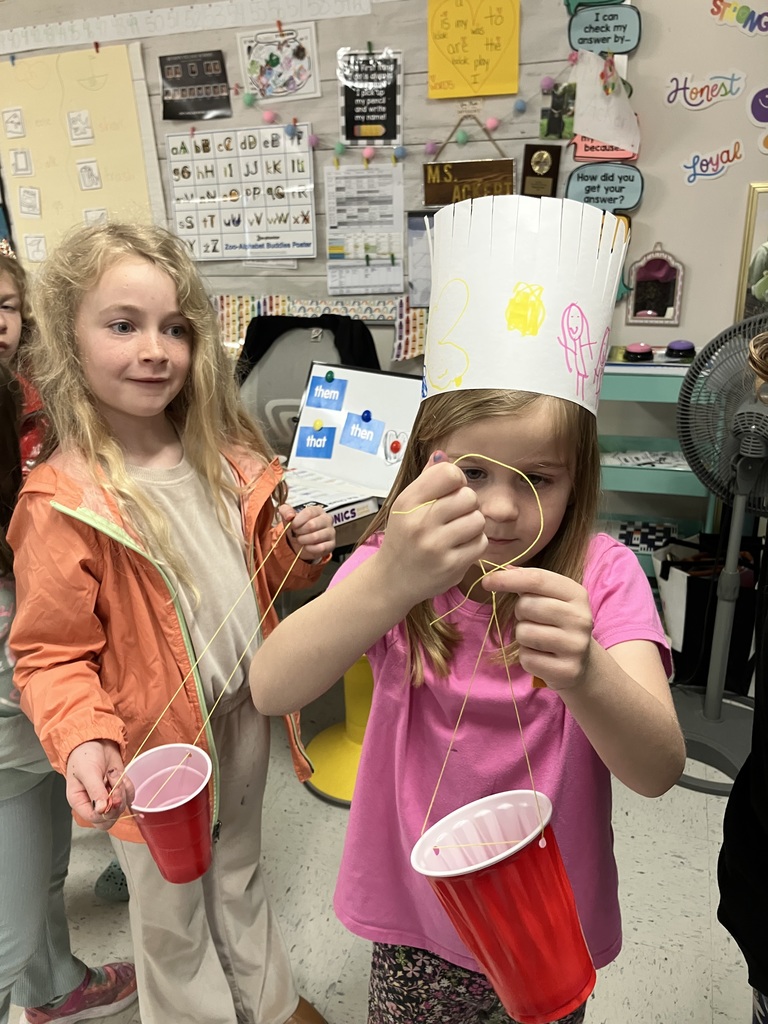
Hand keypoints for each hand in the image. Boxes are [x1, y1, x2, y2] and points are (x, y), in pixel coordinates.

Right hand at [66, 740, 133, 830]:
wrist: (96, 741)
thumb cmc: (84, 755)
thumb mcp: (87, 772)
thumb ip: (95, 791)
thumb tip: (101, 810)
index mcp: (80, 801)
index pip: (94, 818)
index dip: (106, 811)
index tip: (111, 798)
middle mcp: (93, 802)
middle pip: (109, 819)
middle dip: (116, 803)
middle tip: (115, 787)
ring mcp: (107, 797)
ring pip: (121, 807)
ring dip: (121, 790)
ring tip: (112, 774)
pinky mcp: (119, 790)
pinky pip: (130, 796)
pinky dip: (128, 786)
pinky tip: (119, 775)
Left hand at [279, 503, 335, 561]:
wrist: (302, 542)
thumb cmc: (298, 527)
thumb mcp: (289, 517)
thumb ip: (286, 511)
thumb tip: (289, 516)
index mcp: (317, 510)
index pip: (308, 513)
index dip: (297, 521)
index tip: (293, 526)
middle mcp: (327, 519)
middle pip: (312, 525)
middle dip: (300, 531)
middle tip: (296, 534)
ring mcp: (331, 532)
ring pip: (316, 537)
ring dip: (303, 540)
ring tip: (301, 540)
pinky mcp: (332, 544)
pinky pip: (321, 548)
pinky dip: (310, 549)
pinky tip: (307, 546)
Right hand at [379, 451, 486, 605]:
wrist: (391, 579)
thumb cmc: (402, 538)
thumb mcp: (406, 506)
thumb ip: (426, 480)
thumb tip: (442, 455)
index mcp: (408, 501)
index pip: (448, 473)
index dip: (457, 480)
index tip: (451, 492)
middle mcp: (420, 522)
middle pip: (468, 496)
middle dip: (467, 504)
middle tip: (455, 516)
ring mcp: (436, 546)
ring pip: (478, 520)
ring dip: (473, 525)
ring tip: (458, 532)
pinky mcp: (450, 566)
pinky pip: (480, 543)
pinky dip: (475, 544)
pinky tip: (459, 547)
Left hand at [482, 566, 594, 689]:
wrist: (582, 662)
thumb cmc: (557, 623)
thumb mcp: (550, 598)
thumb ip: (528, 582)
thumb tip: (502, 569)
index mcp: (576, 594)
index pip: (537, 579)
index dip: (508, 579)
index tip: (486, 581)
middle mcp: (581, 618)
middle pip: (527, 606)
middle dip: (520, 613)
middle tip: (532, 620)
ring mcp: (576, 645)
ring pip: (524, 633)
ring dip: (523, 637)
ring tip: (538, 639)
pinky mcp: (567, 670)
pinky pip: (527, 659)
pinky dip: (527, 658)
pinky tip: (542, 656)